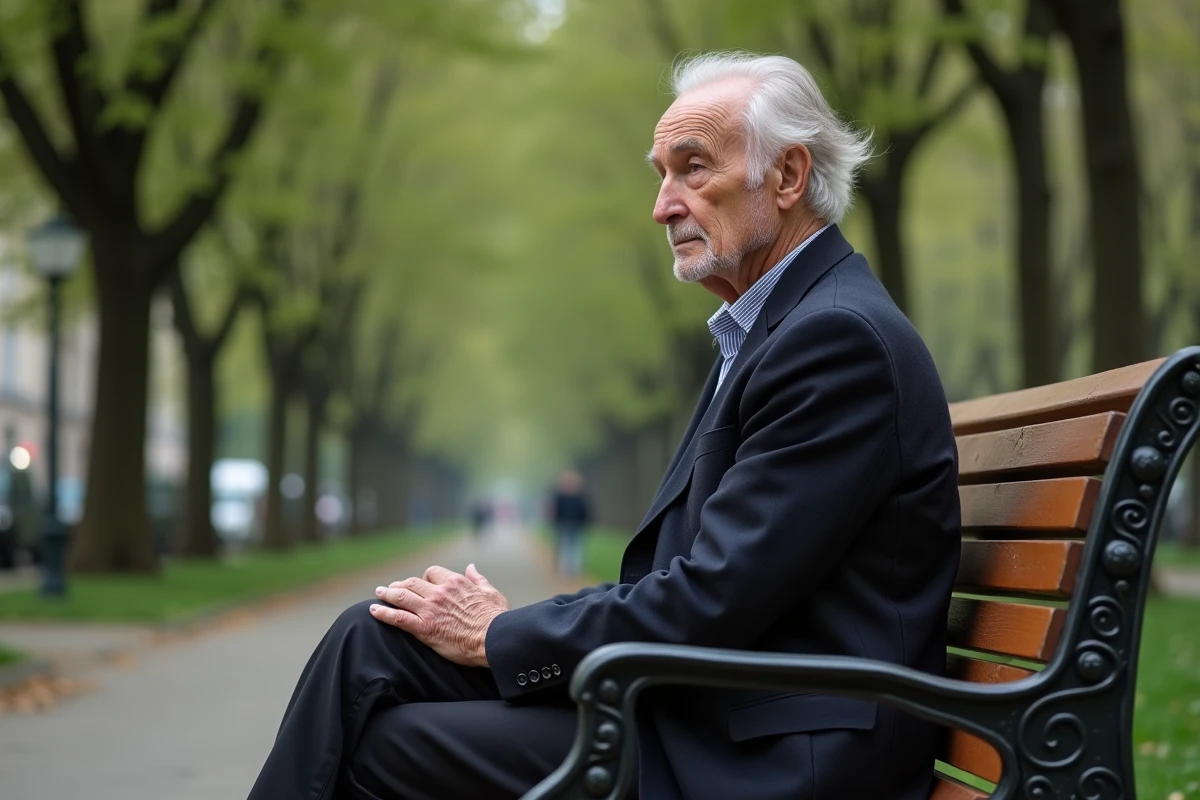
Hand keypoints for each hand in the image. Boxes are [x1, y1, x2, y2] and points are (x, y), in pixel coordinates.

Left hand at [369, 563, 508, 667]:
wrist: (493, 639)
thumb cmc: (495, 618)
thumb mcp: (491, 592)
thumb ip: (478, 578)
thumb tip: (471, 567)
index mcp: (455, 583)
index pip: (431, 573)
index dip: (423, 578)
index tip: (420, 584)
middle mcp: (439, 593)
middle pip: (411, 583)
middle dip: (399, 584)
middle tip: (391, 588)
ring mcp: (430, 610)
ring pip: (401, 597)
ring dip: (386, 594)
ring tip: (378, 594)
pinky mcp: (424, 628)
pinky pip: (398, 618)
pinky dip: (383, 613)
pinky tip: (374, 611)